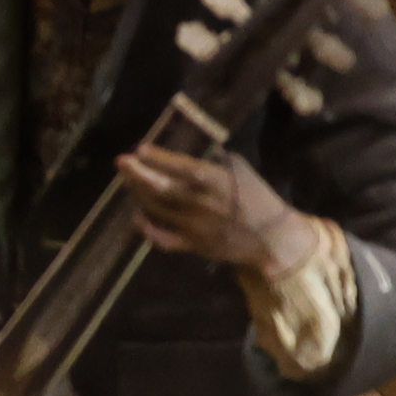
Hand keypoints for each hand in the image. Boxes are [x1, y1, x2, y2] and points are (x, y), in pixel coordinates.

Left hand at [115, 143, 313, 273]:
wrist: (274, 238)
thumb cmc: (259, 199)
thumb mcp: (243, 171)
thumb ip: (217, 161)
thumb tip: (196, 150)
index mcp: (217, 183)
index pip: (182, 168)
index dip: (159, 159)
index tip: (140, 149)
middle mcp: (202, 204)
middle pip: (161, 189)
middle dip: (137, 174)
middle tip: (121, 162)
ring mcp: (195, 227)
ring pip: (157, 210)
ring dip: (139, 194)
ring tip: (129, 181)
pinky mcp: (193, 246)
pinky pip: (163, 239)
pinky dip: (147, 228)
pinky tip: (137, 216)